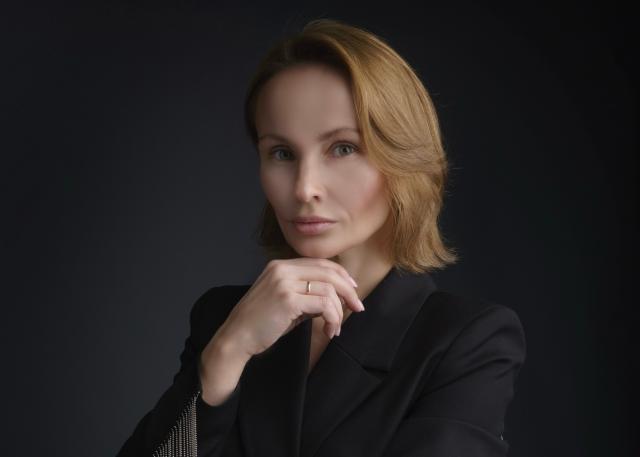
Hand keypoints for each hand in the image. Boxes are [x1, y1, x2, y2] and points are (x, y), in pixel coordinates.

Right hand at [215, 257, 364, 358]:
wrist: (236, 338)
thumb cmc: (260, 324)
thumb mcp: (285, 302)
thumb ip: (306, 294)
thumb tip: (335, 297)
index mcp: (280, 266)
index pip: (320, 263)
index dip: (341, 276)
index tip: (352, 291)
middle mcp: (282, 269)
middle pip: (329, 272)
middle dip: (348, 291)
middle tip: (358, 307)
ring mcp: (284, 283)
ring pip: (329, 290)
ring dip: (339, 311)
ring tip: (335, 328)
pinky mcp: (288, 300)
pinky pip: (323, 305)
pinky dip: (332, 319)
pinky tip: (329, 330)